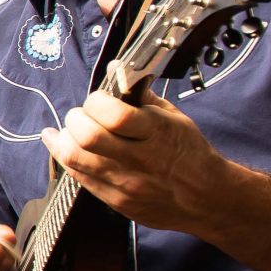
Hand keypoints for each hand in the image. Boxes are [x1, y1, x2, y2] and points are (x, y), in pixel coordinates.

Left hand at [41, 87, 228, 231]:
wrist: (207, 198)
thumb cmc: (191, 153)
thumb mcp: (175, 118)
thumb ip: (141, 95)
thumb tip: (116, 68)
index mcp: (157, 133)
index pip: (114, 114)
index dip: (96, 101)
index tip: (98, 100)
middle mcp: (140, 160)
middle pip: (87, 136)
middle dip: (76, 119)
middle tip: (81, 116)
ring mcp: (126, 183)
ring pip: (75, 159)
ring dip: (63, 139)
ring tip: (67, 130)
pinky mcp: (116, 202)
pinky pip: (79, 177)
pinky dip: (67, 158)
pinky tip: (64, 147)